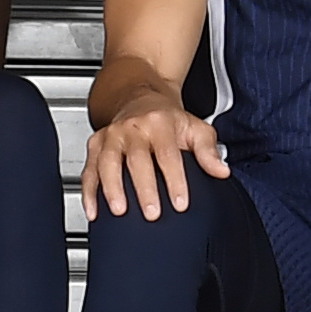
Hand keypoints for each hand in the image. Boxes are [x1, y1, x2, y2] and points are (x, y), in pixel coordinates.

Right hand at [82, 95, 228, 221]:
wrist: (139, 98)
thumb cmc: (168, 119)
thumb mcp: (195, 127)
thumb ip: (208, 150)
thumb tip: (221, 171)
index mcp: (159, 123)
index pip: (168, 154)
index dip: (175, 180)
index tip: (180, 203)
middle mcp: (132, 128)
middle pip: (137, 160)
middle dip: (144, 188)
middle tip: (152, 213)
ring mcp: (111, 136)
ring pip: (107, 163)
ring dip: (112, 188)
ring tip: (119, 210)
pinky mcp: (96, 145)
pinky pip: (89, 170)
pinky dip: (89, 192)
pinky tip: (94, 211)